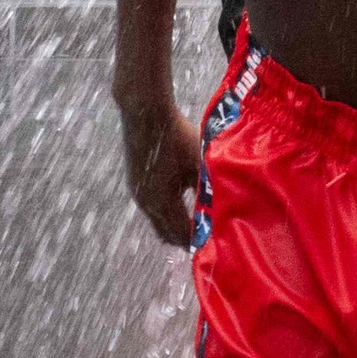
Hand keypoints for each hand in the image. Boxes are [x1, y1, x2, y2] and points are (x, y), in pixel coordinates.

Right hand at [120, 105, 204, 246]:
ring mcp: (138, 194)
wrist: (146, 114)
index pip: (181, 232)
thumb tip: (220, 206)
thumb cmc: (176, 136)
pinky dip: (165, 214)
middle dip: (184, 237)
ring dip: (174, 225)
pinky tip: (178, 207)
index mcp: (162, 202)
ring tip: (193, 224)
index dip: (196, 239)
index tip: (212, 243)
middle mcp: (146, 204)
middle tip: (204, 238)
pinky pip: (152, 209)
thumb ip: (207, 187)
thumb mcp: (197, 162)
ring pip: (157, 222)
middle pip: (166, 233)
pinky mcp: (136, 183)